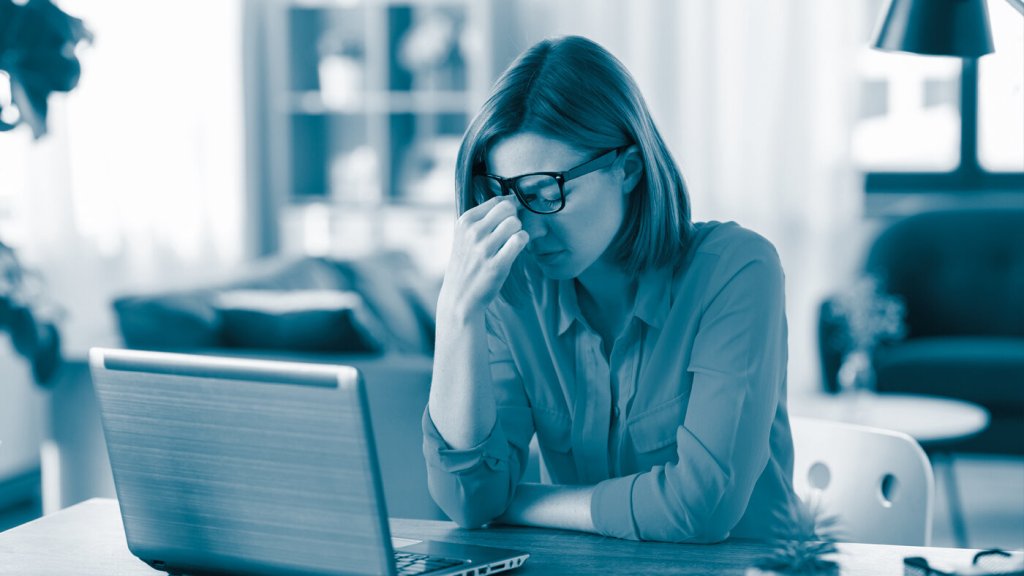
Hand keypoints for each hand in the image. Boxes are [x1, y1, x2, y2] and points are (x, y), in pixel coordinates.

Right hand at [440, 196, 528, 318]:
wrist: (459, 298)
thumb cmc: (467, 265)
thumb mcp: (464, 237)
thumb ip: (482, 219)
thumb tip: (509, 200)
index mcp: (464, 222)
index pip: (496, 200)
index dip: (508, 207)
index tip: (509, 218)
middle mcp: (473, 232)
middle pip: (507, 208)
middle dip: (515, 217)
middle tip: (512, 231)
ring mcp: (484, 249)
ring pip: (515, 223)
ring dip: (519, 231)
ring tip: (512, 242)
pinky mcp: (496, 265)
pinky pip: (520, 240)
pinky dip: (523, 242)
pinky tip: (517, 249)